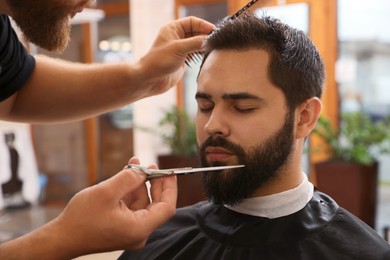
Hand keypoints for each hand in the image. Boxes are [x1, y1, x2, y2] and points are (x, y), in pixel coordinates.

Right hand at [50, 157, 176, 257]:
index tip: (169, 172)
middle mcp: (138, 232)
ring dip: (139, 184)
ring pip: (142, 203)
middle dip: (154, 183)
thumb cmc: (81, 219)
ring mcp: (130, 231)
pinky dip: (130, 192)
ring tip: (134, 165)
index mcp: (139, 228)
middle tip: (150, 166)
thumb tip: (143, 170)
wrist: (61, 238)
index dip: (170, 187)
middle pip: (156, 204)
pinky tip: (126, 176)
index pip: (167, 207)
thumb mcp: (106, 192)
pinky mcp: (122, 228)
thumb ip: (128, 179)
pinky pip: (131, 207)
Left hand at [135, 16, 214, 95]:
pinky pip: (195, 53)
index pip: (192, 22)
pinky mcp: (182, 59)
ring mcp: (180, 48)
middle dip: (205, 35)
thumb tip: (210, 40)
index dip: (203, 25)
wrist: (151, 80)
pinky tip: (208, 55)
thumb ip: (195, 43)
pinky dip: (202, 53)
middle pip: (196, 31)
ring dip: (204, 45)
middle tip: (216, 41)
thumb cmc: (159, 61)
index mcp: (172, 29)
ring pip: (196, 43)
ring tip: (213, 49)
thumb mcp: (179, 48)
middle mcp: (177, 37)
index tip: (214, 31)